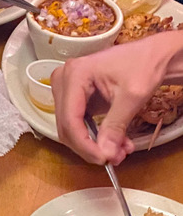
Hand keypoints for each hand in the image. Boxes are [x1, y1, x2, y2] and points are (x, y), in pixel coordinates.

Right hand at [51, 32, 181, 164]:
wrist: (152, 56)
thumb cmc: (143, 65)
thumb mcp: (132, 97)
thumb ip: (116, 126)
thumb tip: (106, 153)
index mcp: (74, 74)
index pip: (70, 118)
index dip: (84, 144)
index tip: (103, 159)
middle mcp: (63, 80)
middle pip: (66, 125)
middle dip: (89, 146)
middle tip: (113, 158)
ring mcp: (66, 89)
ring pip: (70, 128)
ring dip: (92, 144)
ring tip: (119, 150)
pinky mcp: (74, 98)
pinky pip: (78, 123)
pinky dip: (94, 136)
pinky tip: (115, 141)